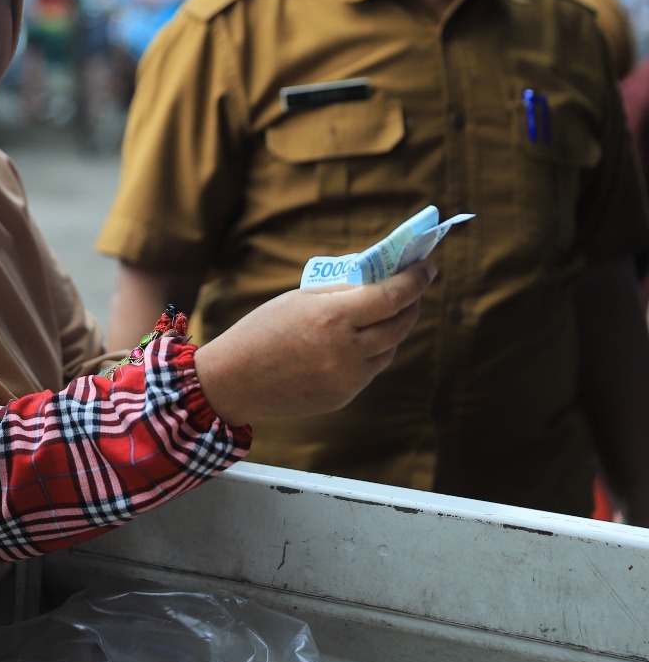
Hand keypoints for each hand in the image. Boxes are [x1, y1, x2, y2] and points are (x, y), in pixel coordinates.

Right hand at [193, 262, 434, 427]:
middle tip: (413, 288)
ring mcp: (348, 377)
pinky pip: (370, 369)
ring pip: (389, 348)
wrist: (234, 380)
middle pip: (400, 324)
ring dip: (393, 328)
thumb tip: (377, 280)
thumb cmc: (261, 330)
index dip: (415, 280)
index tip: (427, 266)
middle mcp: (346, 350)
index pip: (391, 296)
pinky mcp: (344, 396)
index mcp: (332, 318)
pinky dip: (372, 351)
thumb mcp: (298, 300)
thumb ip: (339, 292)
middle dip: (412, 303)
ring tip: (385, 313)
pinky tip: (359, 340)